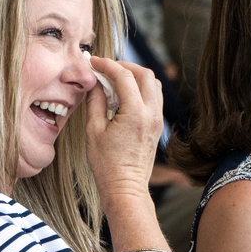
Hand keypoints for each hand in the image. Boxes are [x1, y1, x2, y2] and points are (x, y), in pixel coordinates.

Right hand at [85, 56, 163, 205]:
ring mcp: (157, 119)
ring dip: (135, 77)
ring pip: (153, 84)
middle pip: (145, 74)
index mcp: (135, 113)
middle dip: (124, 66)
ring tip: (115, 82)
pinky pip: (153, 97)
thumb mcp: (93, 131)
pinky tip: (123, 97)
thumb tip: (95, 82)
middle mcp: (151, 113)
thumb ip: (95, 102)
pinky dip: (140, 90)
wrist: (125, 189)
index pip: (123, 75)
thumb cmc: (106, 165)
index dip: (106, 65)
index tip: (93, 63)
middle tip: (106, 69)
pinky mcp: (157, 126)